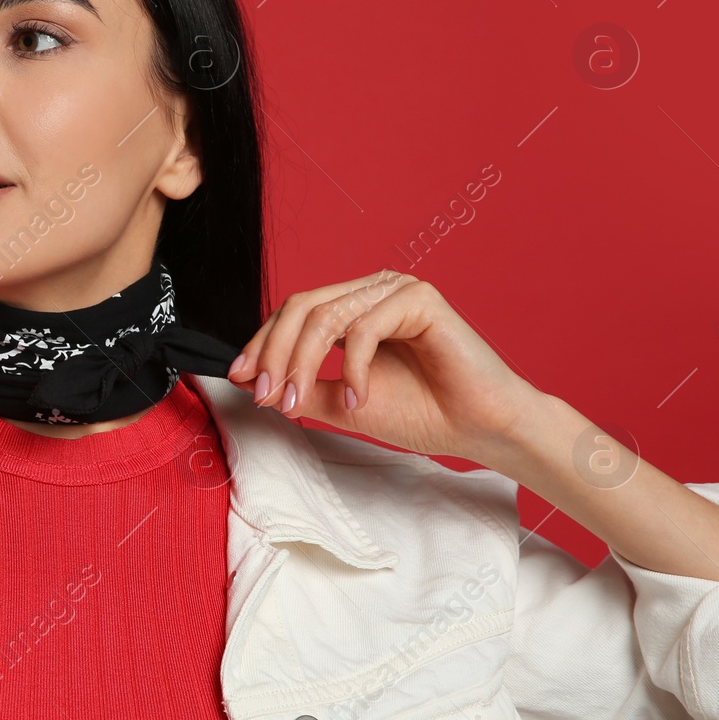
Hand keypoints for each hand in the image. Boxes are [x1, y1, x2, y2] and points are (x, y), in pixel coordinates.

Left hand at [226, 269, 542, 462]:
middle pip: (299, 308)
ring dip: (303, 364)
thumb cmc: (422, 413)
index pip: (291, 314)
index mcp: (352, 308)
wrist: (478, 429)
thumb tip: (252, 384)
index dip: (261, 345)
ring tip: (298, 403)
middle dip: (274, 354)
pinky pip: (364, 328)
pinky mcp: (419, 298)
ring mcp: (394, 290)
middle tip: (265, 395)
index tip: (240, 380)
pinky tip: (360, 400)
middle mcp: (370, 291)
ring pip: (324, 317)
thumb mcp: (343, 404)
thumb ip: (303, 390)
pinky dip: (353, 369)